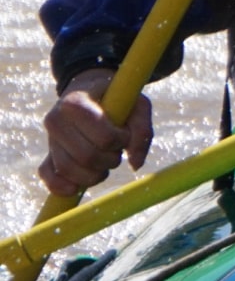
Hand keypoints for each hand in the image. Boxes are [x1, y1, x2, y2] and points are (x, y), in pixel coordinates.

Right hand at [40, 69, 152, 194]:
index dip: (120, 141)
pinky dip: (61, 186)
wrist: (90, 92)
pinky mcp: (47, 154)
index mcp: (75, 102)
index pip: (103, 137)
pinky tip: (75, 188)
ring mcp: (49, 138)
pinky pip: (48, 175)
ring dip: (95, 174)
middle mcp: (55, 120)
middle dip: (110, 160)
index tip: (124, 134)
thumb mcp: (137, 104)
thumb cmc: (117, 99)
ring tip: (106, 161)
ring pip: (69, 170)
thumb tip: (135, 165)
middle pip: (87, 156)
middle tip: (117, 150)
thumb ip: (142, 131)